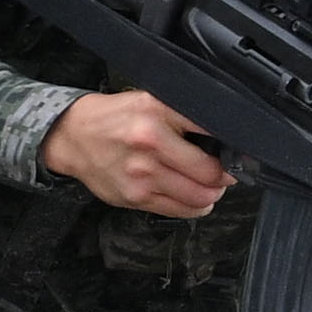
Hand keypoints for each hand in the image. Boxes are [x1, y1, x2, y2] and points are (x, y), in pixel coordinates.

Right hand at [40, 91, 235, 219]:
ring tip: (208, 184)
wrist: (72, 137)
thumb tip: (226, 137)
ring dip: (212, 193)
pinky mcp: (134, 197)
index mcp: (157, 112)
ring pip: (200, 196)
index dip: (233, 145)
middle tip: (225, 171)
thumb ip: (184, 115)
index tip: (239, 151)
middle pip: (211, 172)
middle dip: (225, 175)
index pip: (213, 130)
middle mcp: (149, 143)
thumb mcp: (151, 101)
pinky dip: (195, 206)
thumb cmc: (115, 119)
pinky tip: (192, 196)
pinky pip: (180, 210)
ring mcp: (141, 175)